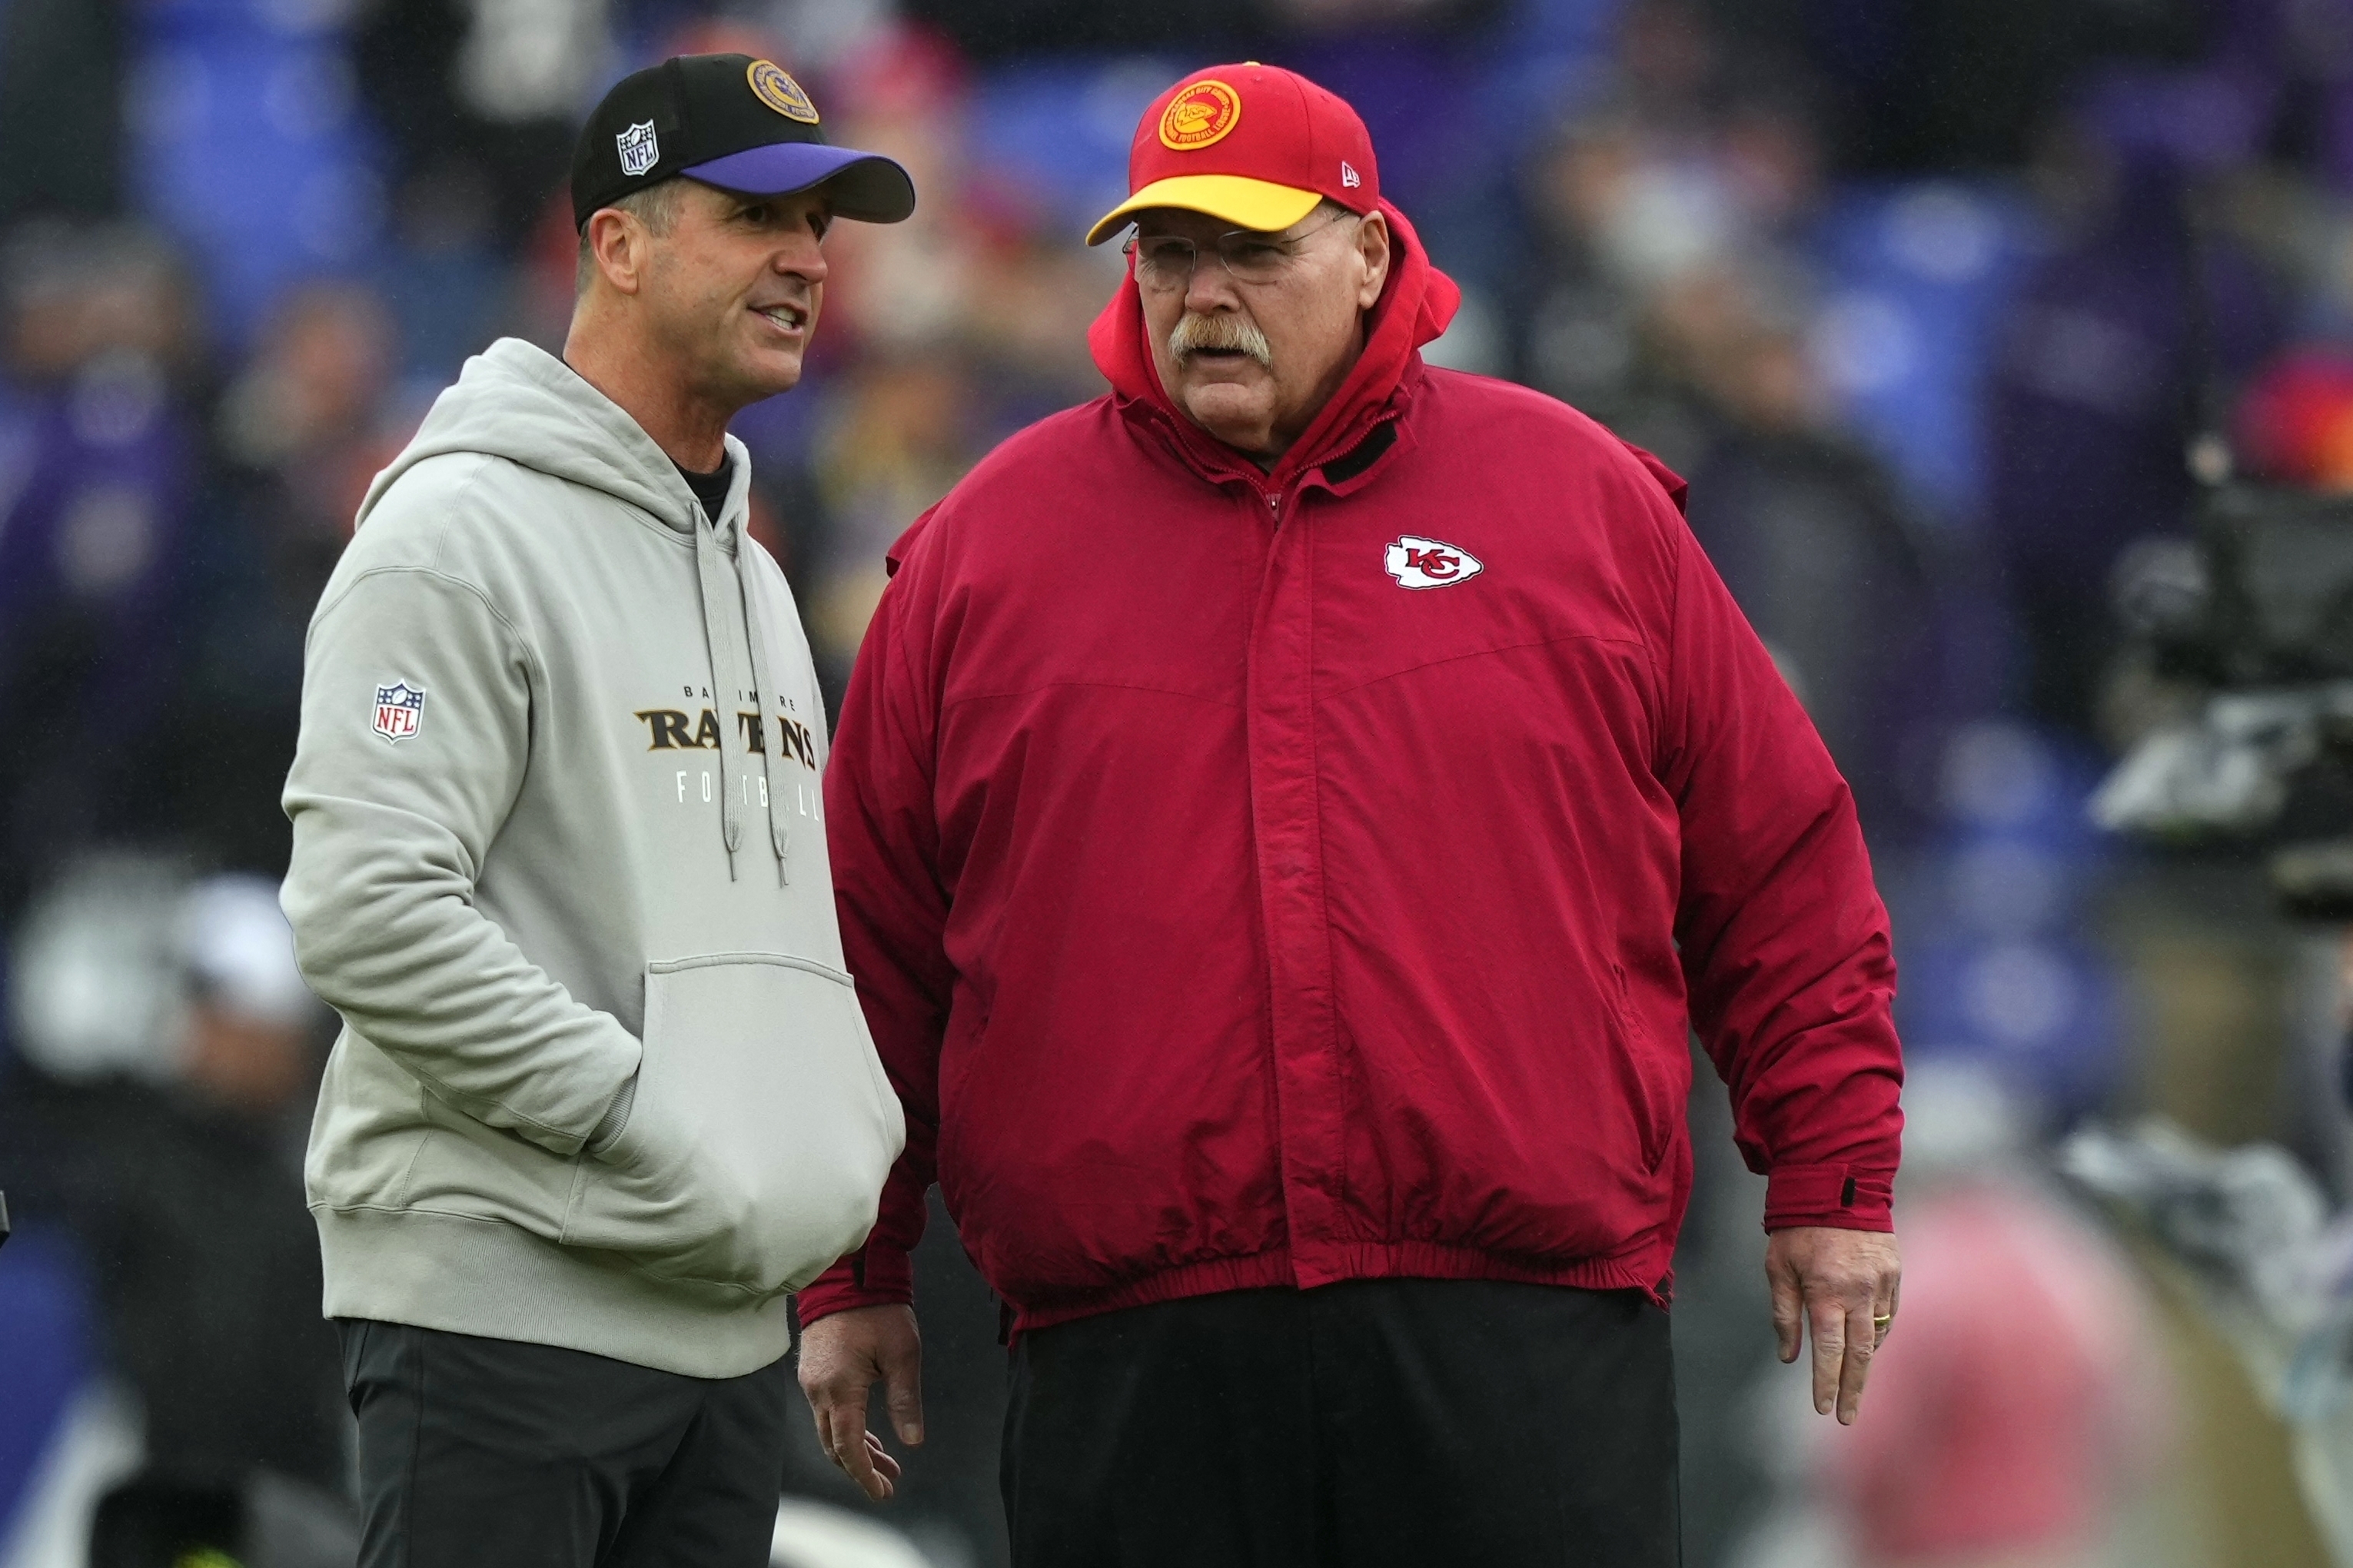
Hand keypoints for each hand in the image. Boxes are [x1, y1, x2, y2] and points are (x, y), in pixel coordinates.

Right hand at [797, 1304, 923, 1500]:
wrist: (847, 1274)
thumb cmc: (878, 1310)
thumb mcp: (903, 1354)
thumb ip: (905, 1400)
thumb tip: (912, 1442)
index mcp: (840, 1389)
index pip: (848, 1447)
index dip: (865, 1475)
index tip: (883, 1493)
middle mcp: (818, 1390)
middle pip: (835, 1446)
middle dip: (862, 1468)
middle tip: (889, 1484)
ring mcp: (812, 1381)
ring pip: (830, 1430)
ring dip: (856, 1449)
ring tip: (887, 1464)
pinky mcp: (813, 1371)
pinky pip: (828, 1412)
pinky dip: (848, 1429)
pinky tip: (869, 1434)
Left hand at [1766, 1225, 1900, 1425]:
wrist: (1837, 1183)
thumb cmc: (1798, 1227)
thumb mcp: (1778, 1267)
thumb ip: (1784, 1314)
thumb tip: (1788, 1357)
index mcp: (1827, 1292)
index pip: (1829, 1351)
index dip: (1826, 1384)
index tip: (1823, 1410)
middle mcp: (1859, 1292)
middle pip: (1860, 1354)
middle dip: (1853, 1390)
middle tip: (1847, 1418)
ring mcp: (1882, 1284)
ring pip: (1878, 1336)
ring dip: (1865, 1363)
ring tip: (1852, 1384)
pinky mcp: (1896, 1273)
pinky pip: (1890, 1314)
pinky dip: (1879, 1333)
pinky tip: (1867, 1345)